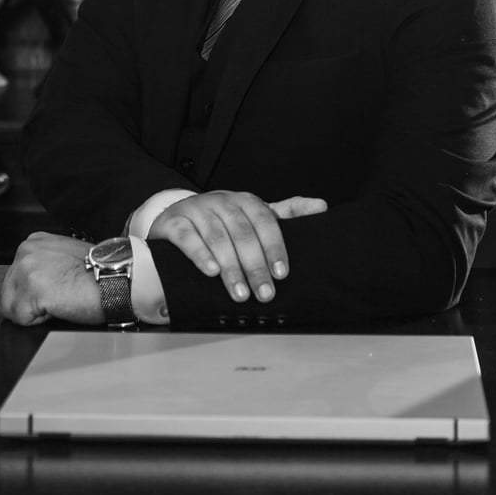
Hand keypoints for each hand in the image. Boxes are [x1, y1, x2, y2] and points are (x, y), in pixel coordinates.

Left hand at [0, 232, 104, 326]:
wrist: (117, 279)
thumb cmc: (99, 272)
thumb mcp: (65, 256)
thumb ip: (44, 264)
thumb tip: (37, 281)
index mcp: (34, 242)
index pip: (14, 278)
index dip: (34, 292)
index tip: (54, 290)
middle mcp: (26, 252)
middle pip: (8, 292)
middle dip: (30, 302)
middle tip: (59, 297)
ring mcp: (26, 270)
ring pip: (10, 307)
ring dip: (33, 312)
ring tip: (59, 301)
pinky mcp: (31, 291)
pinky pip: (21, 319)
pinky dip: (39, 320)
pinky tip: (59, 306)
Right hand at [148, 192, 327, 304]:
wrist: (176, 216)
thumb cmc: (221, 220)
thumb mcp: (253, 215)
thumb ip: (286, 212)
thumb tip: (321, 206)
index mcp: (244, 201)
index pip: (264, 221)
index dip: (274, 247)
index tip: (282, 274)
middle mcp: (221, 201)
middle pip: (242, 233)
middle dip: (255, 266)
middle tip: (264, 293)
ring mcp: (196, 210)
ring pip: (217, 238)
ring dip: (231, 268)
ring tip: (240, 293)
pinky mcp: (174, 222)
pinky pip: (187, 238)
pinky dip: (200, 254)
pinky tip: (211, 271)